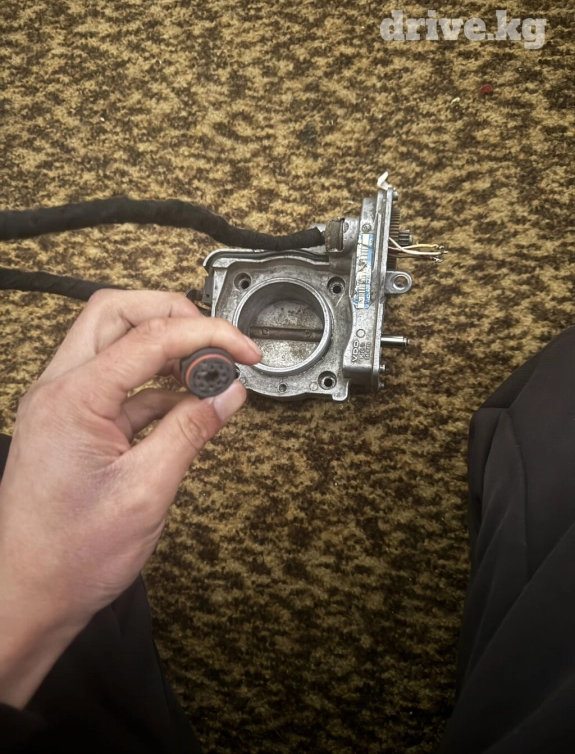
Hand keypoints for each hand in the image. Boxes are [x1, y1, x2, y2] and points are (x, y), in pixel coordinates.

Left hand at [0, 289, 261, 706]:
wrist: (30, 595)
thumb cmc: (72, 555)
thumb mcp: (146, 491)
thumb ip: (190, 431)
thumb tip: (227, 394)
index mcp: (73, 399)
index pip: (149, 337)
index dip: (207, 336)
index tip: (244, 350)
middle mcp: (59, 390)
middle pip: (116, 313)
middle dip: (173, 316)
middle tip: (216, 343)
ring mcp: (62, 404)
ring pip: (113, 340)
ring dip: (164, 347)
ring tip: (207, 375)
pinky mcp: (72, 422)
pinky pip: (117, 381)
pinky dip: (155, 382)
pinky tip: (186, 403)